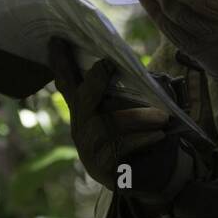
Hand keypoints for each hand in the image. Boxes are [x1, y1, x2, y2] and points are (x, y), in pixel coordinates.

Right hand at [48, 37, 171, 189]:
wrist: (148, 178)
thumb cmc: (137, 135)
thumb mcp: (130, 109)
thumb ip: (127, 90)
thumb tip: (136, 67)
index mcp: (84, 109)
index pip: (67, 82)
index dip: (60, 62)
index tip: (56, 39)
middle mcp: (81, 127)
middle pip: (81, 100)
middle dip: (94, 81)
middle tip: (108, 64)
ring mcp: (88, 149)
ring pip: (105, 126)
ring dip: (136, 117)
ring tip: (162, 117)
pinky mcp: (102, 169)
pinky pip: (119, 149)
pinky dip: (141, 139)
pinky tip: (160, 135)